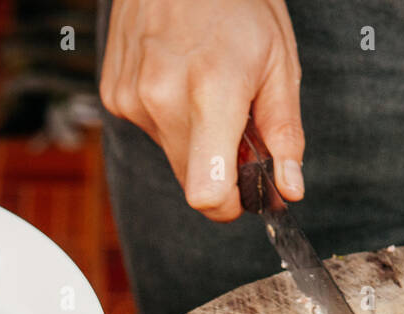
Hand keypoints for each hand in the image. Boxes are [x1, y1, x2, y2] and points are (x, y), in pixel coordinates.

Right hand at [100, 0, 303, 220]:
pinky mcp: (114, 93)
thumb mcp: (279, 62)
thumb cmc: (237, 2)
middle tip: (238, 124)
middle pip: (192, 181)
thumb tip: (289, 188)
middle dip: (219, 168)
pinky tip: (180, 75)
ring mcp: (132, 97)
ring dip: (195, 137)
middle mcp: (162, 98)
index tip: (247, 192)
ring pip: (173, 154)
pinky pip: (151, 129)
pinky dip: (171, 116)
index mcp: (212, 92)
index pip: (207, 194)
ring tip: (207, 85)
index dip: (230, 204)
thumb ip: (284, 134)